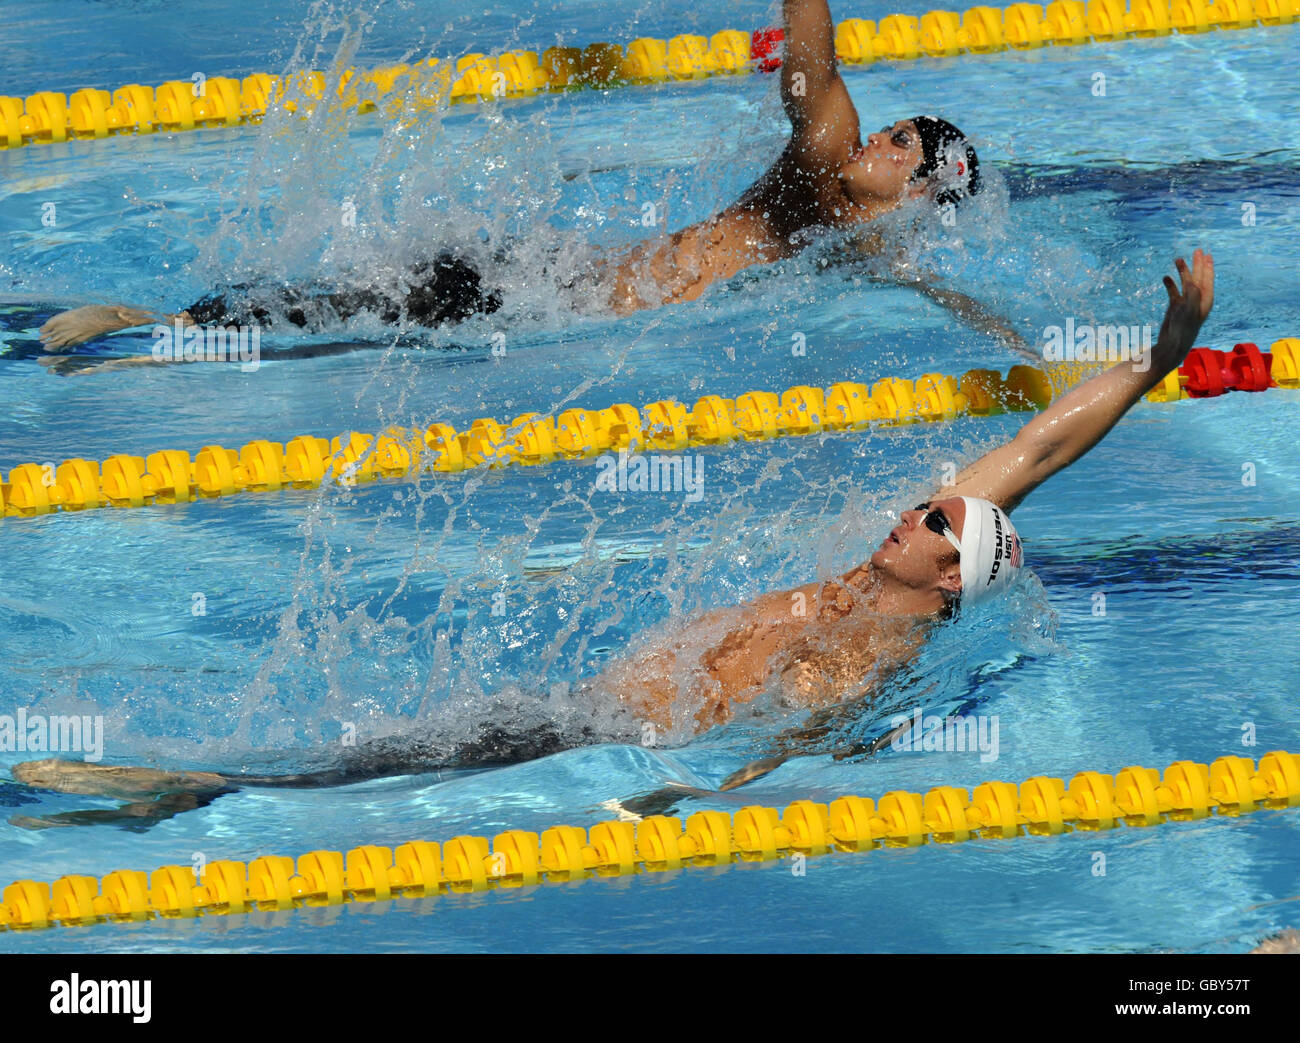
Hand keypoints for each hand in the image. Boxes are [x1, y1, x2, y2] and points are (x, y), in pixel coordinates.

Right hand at [1153, 248, 1213, 370]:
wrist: (1173, 344)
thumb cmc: (1184, 329)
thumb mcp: (1190, 311)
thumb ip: (1192, 294)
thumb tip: (1191, 281)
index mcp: (1205, 299)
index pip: (1208, 278)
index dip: (1207, 266)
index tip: (1207, 254)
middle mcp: (1197, 299)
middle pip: (1199, 277)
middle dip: (1198, 264)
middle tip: (1198, 250)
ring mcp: (1185, 303)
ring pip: (1185, 282)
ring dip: (1182, 271)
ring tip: (1177, 259)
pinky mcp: (1175, 307)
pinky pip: (1173, 291)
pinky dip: (1170, 284)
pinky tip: (1166, 277)